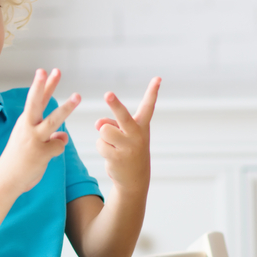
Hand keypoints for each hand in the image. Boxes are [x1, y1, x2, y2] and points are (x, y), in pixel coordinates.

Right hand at [0, 68, 80, 194]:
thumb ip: (49, 136)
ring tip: (77, 96)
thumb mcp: (30, 142)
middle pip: (37, 102)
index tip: (46, 70)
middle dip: (46, 86)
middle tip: (55, 71)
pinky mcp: (41, 152)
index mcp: (25, 122)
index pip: (35, 100)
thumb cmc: (18, 160)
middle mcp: (28, 127)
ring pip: (54, 120)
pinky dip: (57, 149)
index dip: (42, 85)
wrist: (6, 179)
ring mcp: (34, 139)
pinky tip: (47, 156)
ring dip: (66, 107)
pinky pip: (58, 146)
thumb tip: (64, 137)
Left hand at [94, 77, 160, 193]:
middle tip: (108, 94)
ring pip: (104, 130)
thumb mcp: (124, 134)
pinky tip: (112, 155)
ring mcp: (128, 147)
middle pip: (123, 116)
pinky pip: (100, 143)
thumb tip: (98, 123)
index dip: (153, 91)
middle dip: (115, 104)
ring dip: (104, 136)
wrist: (135, 178)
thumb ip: (111, 124)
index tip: (158, 78)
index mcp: (141, 125)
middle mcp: (137, 135)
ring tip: (113, 145)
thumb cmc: (129, 149)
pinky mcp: (117, 158)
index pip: (148, 106)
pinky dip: (102, 147)